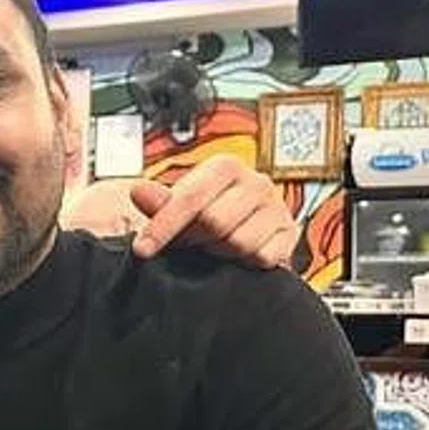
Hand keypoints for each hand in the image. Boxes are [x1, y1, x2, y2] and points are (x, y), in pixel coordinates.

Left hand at [127, 155, 298, 268]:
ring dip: (219, 252)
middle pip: (214, 223)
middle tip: (189, 243)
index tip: (142, 249)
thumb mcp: (178, 203)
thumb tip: (138, 191)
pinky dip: (244, 263)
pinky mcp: (290, 234)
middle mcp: (257, 182)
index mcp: (226, 167)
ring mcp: (278, 208)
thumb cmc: (206, 211)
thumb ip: (159, 201)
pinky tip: (237, 254)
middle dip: (194, 239)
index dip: (163, 226)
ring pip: (239, 242)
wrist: (245, 226)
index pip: (190, 198)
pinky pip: (262, 257)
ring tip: (213, 245)